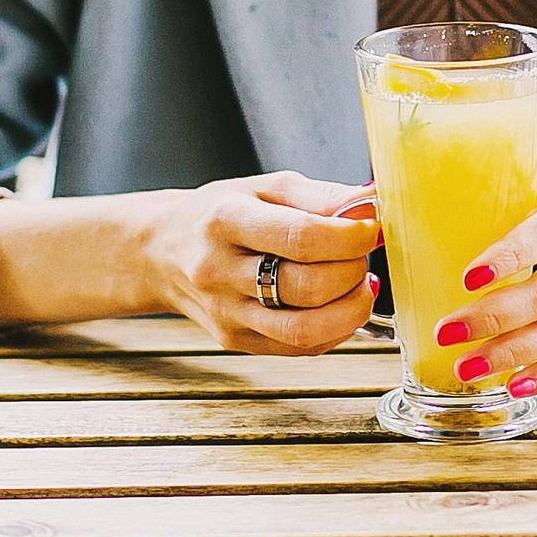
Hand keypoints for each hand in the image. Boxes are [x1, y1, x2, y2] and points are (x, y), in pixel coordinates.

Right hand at [142, 171, 382, 355]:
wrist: (162, 252)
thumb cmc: (220, 214)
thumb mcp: (265, 187)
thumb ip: (321, 196)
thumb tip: (373, 202)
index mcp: (225, 220)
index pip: (300, 237)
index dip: (350, 237)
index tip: (371, 229)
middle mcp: (220, 271)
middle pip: (307, 287)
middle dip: (353, 271)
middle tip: (362, 255)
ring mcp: (226, 313)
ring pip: (305, 329)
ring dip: (350, 309)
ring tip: (359, 284)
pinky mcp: (236, 341)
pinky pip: (300, 348)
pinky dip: (334, 330)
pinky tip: (339, 306)